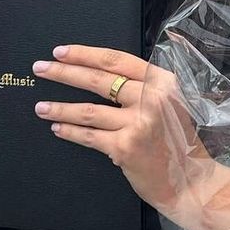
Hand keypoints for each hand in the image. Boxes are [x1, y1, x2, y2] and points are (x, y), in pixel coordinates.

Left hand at [32, 45, 229, 229]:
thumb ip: (144, 86)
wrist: (189, 178)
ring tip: (40, 106)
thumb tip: (100, 72)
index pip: (116, 60)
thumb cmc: (175, 139)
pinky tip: (56, 128)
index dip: (85, 54)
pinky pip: (89, 136)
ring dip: (60, 107)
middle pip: (98, 80)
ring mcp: (138, 123)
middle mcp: (152, 98)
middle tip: (40, 69)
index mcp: (162, 81)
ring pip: (88, 111)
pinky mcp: (126, 147)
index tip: (60, 52)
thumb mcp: (170, 102)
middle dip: (64, 73)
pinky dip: (69, 131)